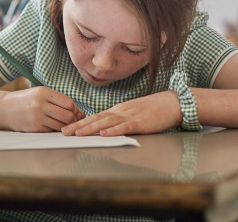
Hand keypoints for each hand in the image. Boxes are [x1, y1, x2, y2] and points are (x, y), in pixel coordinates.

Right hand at [0, 86, 85, 131]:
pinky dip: (54, 129)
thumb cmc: (26, 100)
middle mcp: (39, 104)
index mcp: (43, 92)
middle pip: (67, 116)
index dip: (74, 108)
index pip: (69, 103)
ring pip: (61, 126)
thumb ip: (59, 101)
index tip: (73, 111)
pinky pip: (52, 131)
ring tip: (60, 122)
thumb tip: (80, 113)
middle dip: (72, 119)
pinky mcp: (34, 128)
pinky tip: (50, 125)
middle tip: (70, 119)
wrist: (4, 108)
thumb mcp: (40, 93)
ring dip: (65, 126)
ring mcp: (36, 117)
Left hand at [61, 90, 182, 136]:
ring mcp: (130, 116)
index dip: (80, 122)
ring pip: (107, 122)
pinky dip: (114, 130)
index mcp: (118, 110)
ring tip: (77, 133)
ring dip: (91, 128)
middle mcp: (121, 112)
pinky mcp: (141, 123)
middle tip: (63, 132)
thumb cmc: (154, 110)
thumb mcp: (132, 114)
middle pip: (96, 118)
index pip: (95, 116)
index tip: (66, 128)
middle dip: (78, 125)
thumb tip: (105, 130)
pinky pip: (125, 127)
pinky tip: (104, 134)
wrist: (173, 103)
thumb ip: (119, 121)